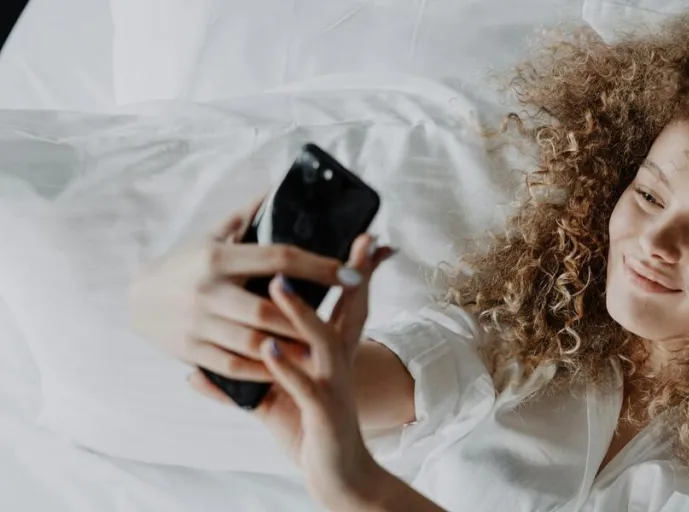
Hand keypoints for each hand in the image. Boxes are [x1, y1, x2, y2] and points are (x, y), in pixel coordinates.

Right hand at [128, 195, 344, 380]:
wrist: (136, 298)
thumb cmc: (186, 263)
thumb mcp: (213, 234)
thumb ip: (248, 215)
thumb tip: (278, 188)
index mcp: (218, 256)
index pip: (278, 258)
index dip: (319, 266)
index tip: (352, 272)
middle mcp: (207, 290)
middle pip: (268, 308)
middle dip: (306, 317)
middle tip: (342, 322)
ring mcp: (197, 322)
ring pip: (253, 341)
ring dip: (290, 348)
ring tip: (321, 350)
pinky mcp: (190, 349)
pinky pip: (233, 365)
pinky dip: (263, 369)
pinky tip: (287, 367)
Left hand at [191, 234, 397, 509]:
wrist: (341, 472)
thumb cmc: (310, 427)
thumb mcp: (284, 393)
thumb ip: (248, 373)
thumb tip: (197, 371)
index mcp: (332, 350)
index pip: (346, 300)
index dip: (352, 267)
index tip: (360, 235)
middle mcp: (339, 361)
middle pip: (350, 308)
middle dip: (340, 273)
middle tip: (343, 238)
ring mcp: (334, 384)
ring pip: (322, 341)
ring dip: (298, 314)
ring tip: (277, 287)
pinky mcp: (325, 410)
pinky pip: (304, 385)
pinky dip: (286, 367)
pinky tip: (267, 349)